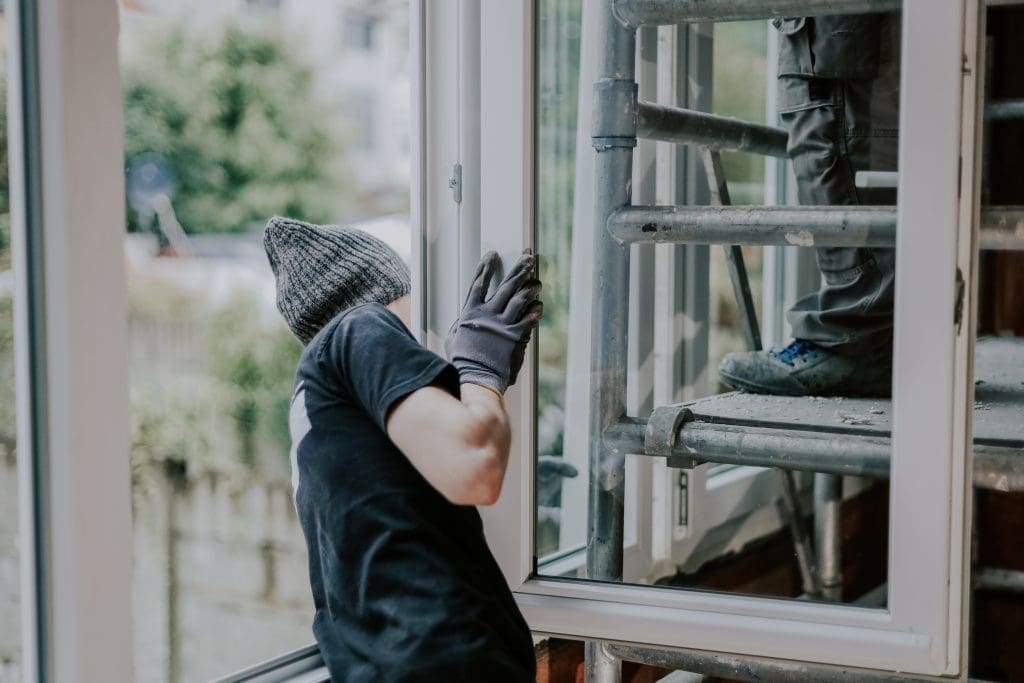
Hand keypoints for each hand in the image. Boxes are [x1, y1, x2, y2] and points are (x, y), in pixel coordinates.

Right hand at [444, 250, 542, 393]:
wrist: (476, 378)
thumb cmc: (464, 361)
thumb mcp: (454, 338)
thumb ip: (462, 323)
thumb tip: (465, 317)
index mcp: (470, 313)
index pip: (478, 283)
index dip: (486, 267)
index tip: (493, 254)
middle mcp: (487, 315)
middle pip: (505, 286)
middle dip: (518, 270)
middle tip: (528, 258)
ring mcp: (502, 325)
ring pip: (520, 299)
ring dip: (530, 288)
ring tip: (537, 281)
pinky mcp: (516, 336)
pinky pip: (529, 319)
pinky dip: (535, 310)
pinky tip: (539, 305)